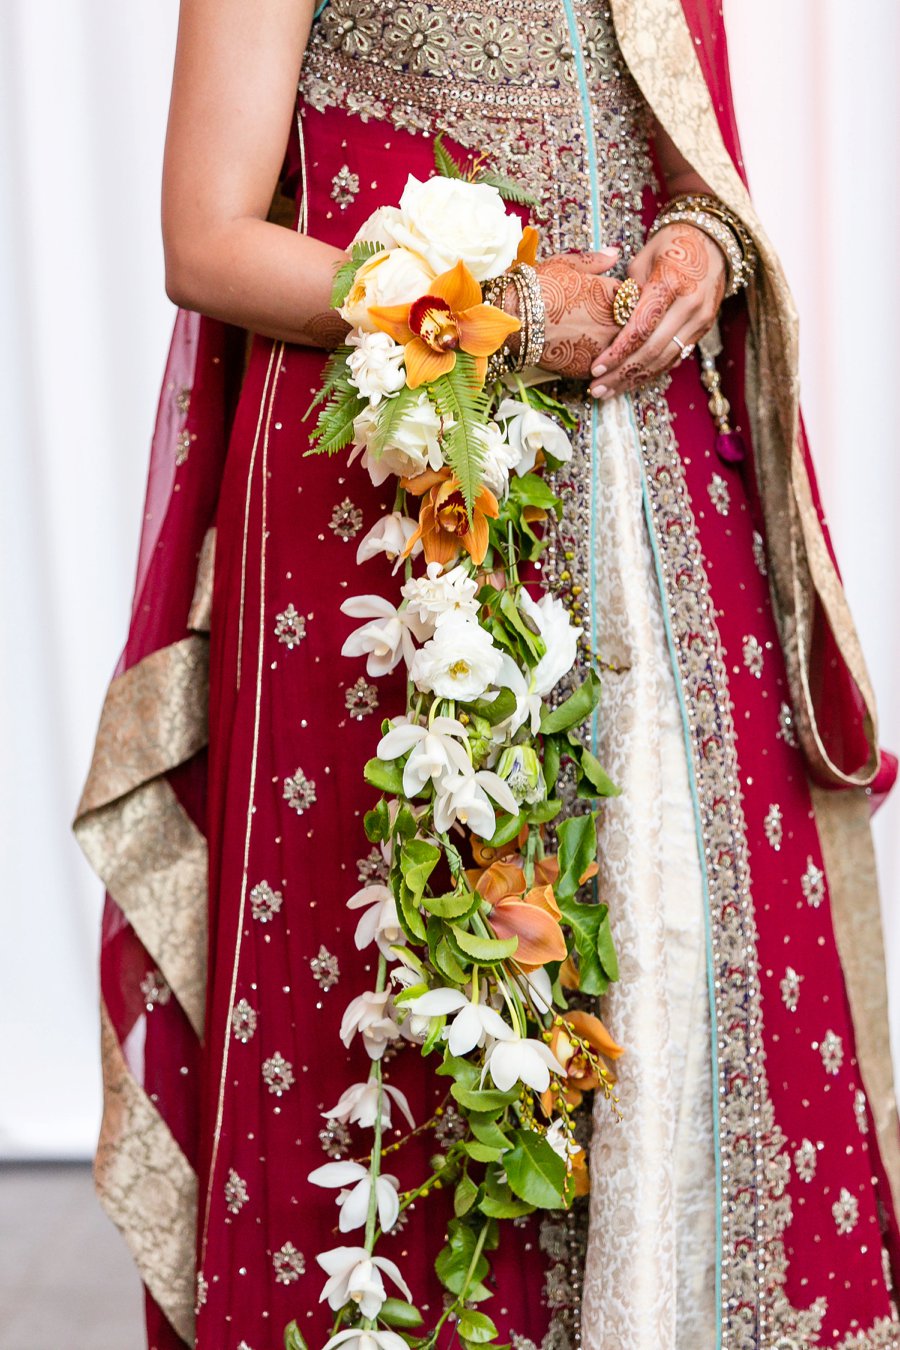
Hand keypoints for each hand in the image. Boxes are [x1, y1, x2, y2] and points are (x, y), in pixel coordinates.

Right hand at [522, 249, 620, 378]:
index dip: (623, 299)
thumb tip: (615, 253)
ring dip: (608, 344)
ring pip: (618, 349)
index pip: (632, 297)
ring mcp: (602, 347)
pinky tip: (579, 353)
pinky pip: (600, 367)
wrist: (515, 318)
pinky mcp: (588, 367)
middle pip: (630, 325)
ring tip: (585, 338)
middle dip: (620, 323)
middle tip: (596, 320)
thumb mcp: (566, 264)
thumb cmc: (538, 287)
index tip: (611, 300)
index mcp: (612, 293)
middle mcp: (613, 321)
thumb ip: (596, 261)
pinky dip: (595, 362)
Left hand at [588, 224, 725, 398]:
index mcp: (672, 282)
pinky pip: (675, 357)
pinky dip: (652, 372)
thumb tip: (611, 321)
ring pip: (664, 360)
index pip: (641, 326)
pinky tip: (631, 382)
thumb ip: (627, 292)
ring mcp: (700, 320)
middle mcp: (690, 305)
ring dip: (635, 380)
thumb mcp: (644, 259)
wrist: (714, 240)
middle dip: (621, 373)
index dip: (617, 351)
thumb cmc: (671, 244)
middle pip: (652, 350)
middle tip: (597, 389)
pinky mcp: (703, 330)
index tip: (595, 367)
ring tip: (608, 392)